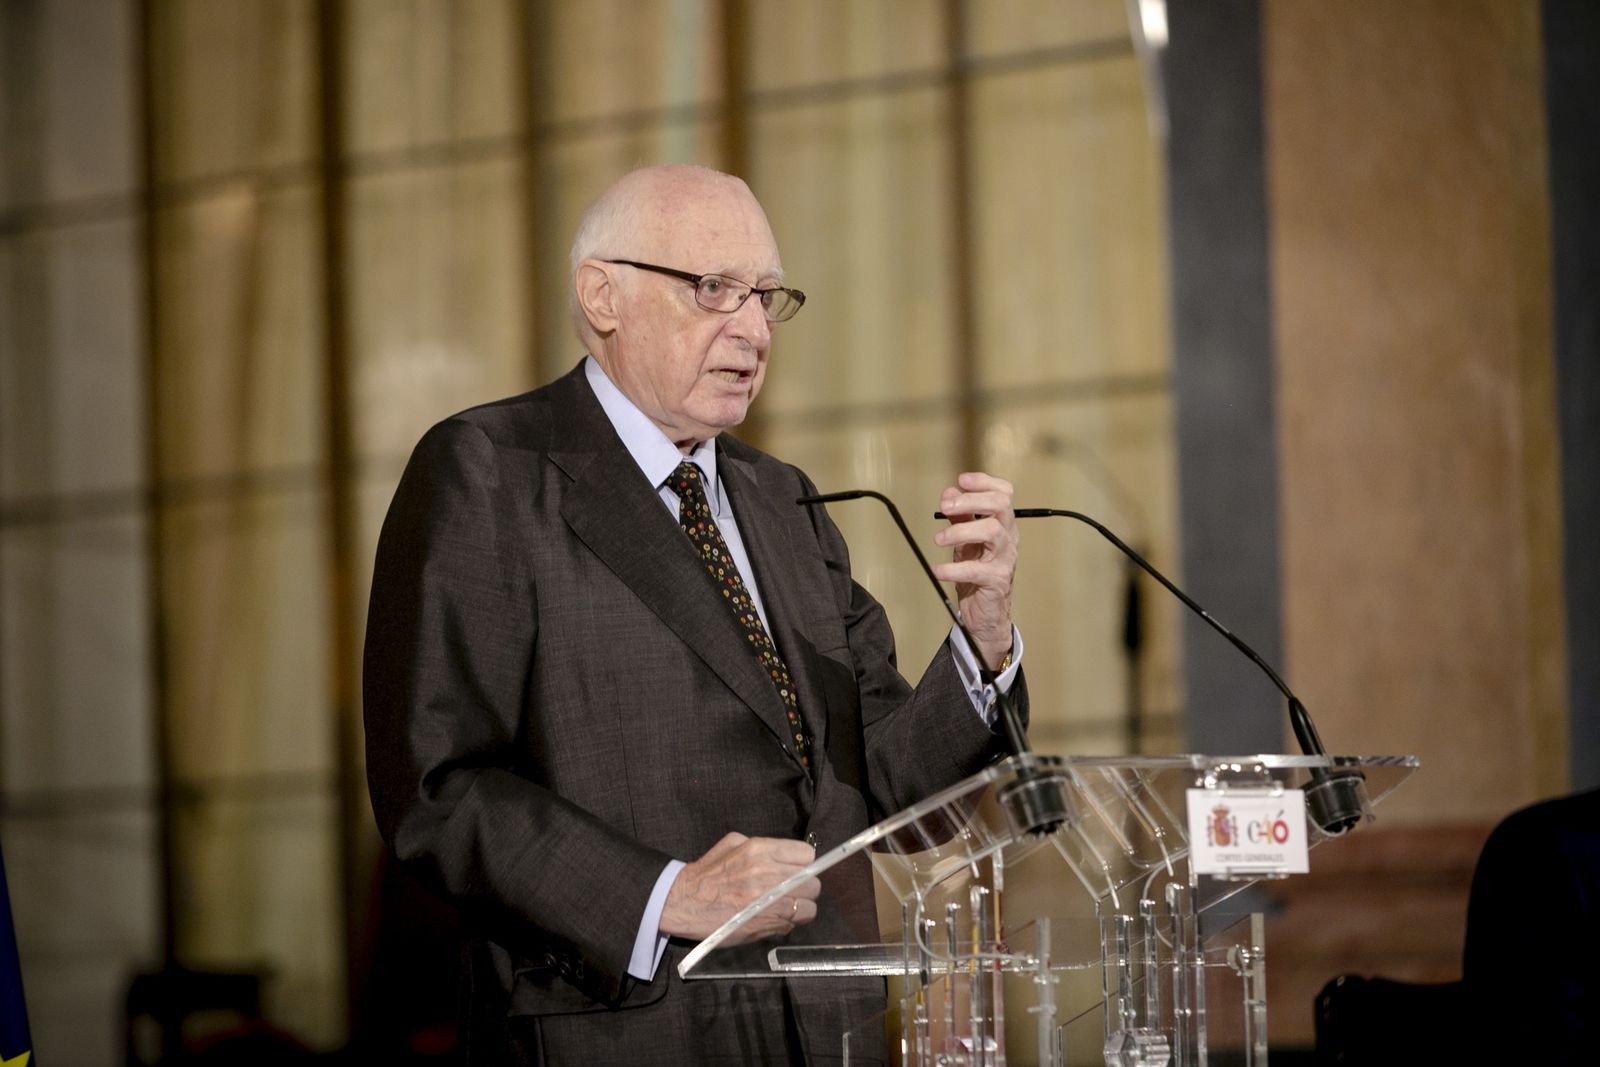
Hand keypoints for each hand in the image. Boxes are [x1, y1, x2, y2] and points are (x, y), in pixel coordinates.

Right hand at [660, 832, 820, 943]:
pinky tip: (774, 917)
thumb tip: (786, 856)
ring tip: (786, 906)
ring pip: (809, 906)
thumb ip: (763, 846)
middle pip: (813, 883)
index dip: (804, 864)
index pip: (807, 856)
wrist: (683, 902)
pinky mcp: (765, 925)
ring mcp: (769, 902)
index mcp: (760, 851)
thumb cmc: (707, 872)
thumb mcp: (733, 844)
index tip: (798, 869)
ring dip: (801, 907)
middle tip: (792, 890)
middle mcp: (768, 875)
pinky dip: (789, 923)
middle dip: (805, 887)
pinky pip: (793, 924)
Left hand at [932, 471, 1017, 670]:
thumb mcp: (966, 542)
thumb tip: (949, 493)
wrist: (986, 614)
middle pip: (1000, 506)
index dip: (984, 482)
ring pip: (992, 532)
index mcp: (1003, 525)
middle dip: (971, 500)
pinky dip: (952, 568)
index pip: (1004, 493)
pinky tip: (937, 569)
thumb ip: (959, 517)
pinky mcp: (996, 581)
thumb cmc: (977, 574)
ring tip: (939, 539)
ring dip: (961, 530)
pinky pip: (976, 570)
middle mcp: (1008, 538)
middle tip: (945, 507)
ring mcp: (1005, 560)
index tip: (961, 480)